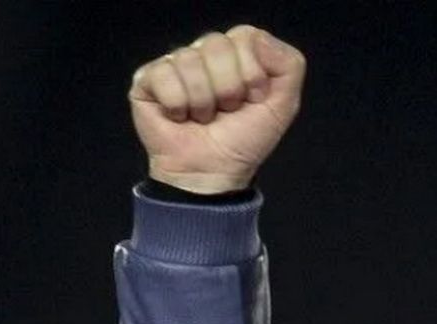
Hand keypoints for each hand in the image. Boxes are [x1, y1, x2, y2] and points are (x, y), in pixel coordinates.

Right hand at [129, 26, 305, 193]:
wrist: (213, 174)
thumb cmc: (243, 142)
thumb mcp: (283, 106)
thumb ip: (289, 65)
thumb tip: (257, 38)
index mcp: (236, 54)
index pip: (245, 37)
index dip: (251, 73)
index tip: (252, 100)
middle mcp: (204, 54)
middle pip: (216, 44)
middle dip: (228, 88)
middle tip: (225, 111)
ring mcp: (174, 65)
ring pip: (190, 62)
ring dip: (203, 102)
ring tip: (202, 118)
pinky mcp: (147, 80)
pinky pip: (164, 76)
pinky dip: (177, 105)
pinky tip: (179, 117)